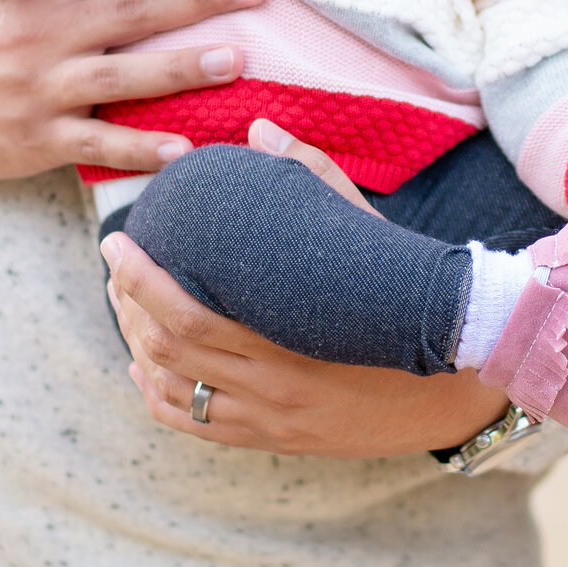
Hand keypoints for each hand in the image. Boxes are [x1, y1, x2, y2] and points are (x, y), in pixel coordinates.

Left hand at [100, 119, 509, 455]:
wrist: (453, 386)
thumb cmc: (407, 297)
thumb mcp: (365, 236)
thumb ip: (313, 178)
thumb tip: (259, 126)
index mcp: (289, 342)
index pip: (188, 318)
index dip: (141, 282)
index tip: (116, 242)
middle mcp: (274, 389)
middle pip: (170, 351)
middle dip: (128, 305)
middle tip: (114, 265)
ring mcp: (272, 420)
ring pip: (173, 391)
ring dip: (137, 346)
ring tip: (124, 304)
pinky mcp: (275, 439)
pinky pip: (195, 424)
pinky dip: (158, 394)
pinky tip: (144, 364)